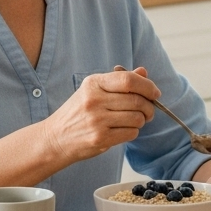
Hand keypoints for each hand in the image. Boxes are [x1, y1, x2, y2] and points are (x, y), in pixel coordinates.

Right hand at [42, 67, 158, 164]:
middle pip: (137, 100)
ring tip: (134, 121)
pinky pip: (131, 133)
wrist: (55, 138)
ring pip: (137, 118)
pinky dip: (132, 132)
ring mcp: (96, 120)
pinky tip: (123, 130)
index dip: (147, 86)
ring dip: (141, 121)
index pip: (128, 80)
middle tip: (149, 111)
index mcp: (94, 83)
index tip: (155, 93)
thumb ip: (120, 81)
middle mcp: (94, 100)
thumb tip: (143, 72)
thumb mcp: (94, 90)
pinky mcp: (100, 138)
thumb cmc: (79, 112)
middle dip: (149, 107)